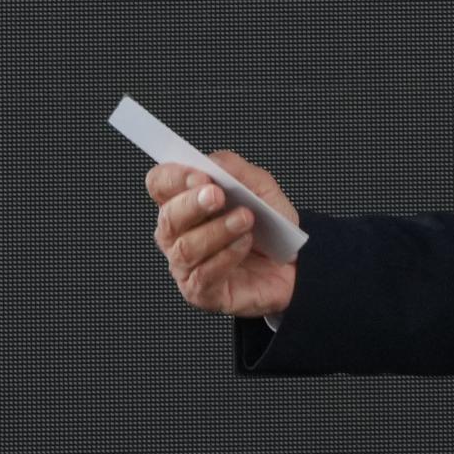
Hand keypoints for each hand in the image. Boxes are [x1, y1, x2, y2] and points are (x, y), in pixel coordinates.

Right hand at [149, 152, 301, 319]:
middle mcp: (177, 234)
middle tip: (219, 196)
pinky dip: (227, 256)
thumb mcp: (261, 189)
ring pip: (186, 247)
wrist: (293, 266)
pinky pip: (204, 274)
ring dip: (217, 230)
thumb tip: (212, 162)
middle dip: (192, 204)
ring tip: (245, 220)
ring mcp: (184, 264)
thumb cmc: (268, 227)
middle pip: (168, 217)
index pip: (160, 184)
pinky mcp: (199, 290)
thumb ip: (236, 170)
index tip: (200, 175)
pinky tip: (245, 243)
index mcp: (184, 202)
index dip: (174, 177)